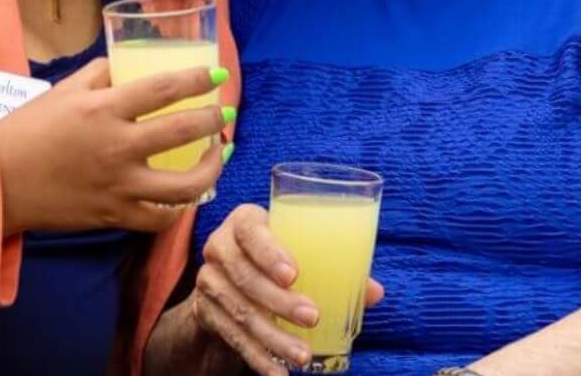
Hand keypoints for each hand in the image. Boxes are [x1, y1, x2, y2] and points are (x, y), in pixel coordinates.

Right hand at [0, 57, 226, 234]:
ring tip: (219, 155)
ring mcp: (118, 186)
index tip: (219, 77)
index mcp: (104, 109)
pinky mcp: (113, 216)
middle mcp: (118, 147)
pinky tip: (186, 194)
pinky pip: (159, 219)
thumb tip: (129, 65)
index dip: (198, 81)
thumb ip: (103, 74)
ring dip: (212, 168)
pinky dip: (178, 209)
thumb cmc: (28, 129)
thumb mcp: (65, 89)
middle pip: (183, 132)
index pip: (164, 89)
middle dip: (214, 120)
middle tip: (223, 114)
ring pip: (184, 187)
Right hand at [193, 204, 383, 375]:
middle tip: (312, 317)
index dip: (269, 253)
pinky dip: (257, 357)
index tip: (294, 275)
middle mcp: (220, 246)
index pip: (251, 231)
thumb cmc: (274, 253)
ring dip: (272, 336)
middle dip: (278, 301)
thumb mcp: (296, 247)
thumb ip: (333, 264)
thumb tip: (375, 291)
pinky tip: (277, 372)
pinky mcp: (205, 310)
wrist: (229, 274)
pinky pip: (232, 337)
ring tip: (302, 355)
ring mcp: (209, 279)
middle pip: (245, 275)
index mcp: (244, 221)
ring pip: (239, 310)